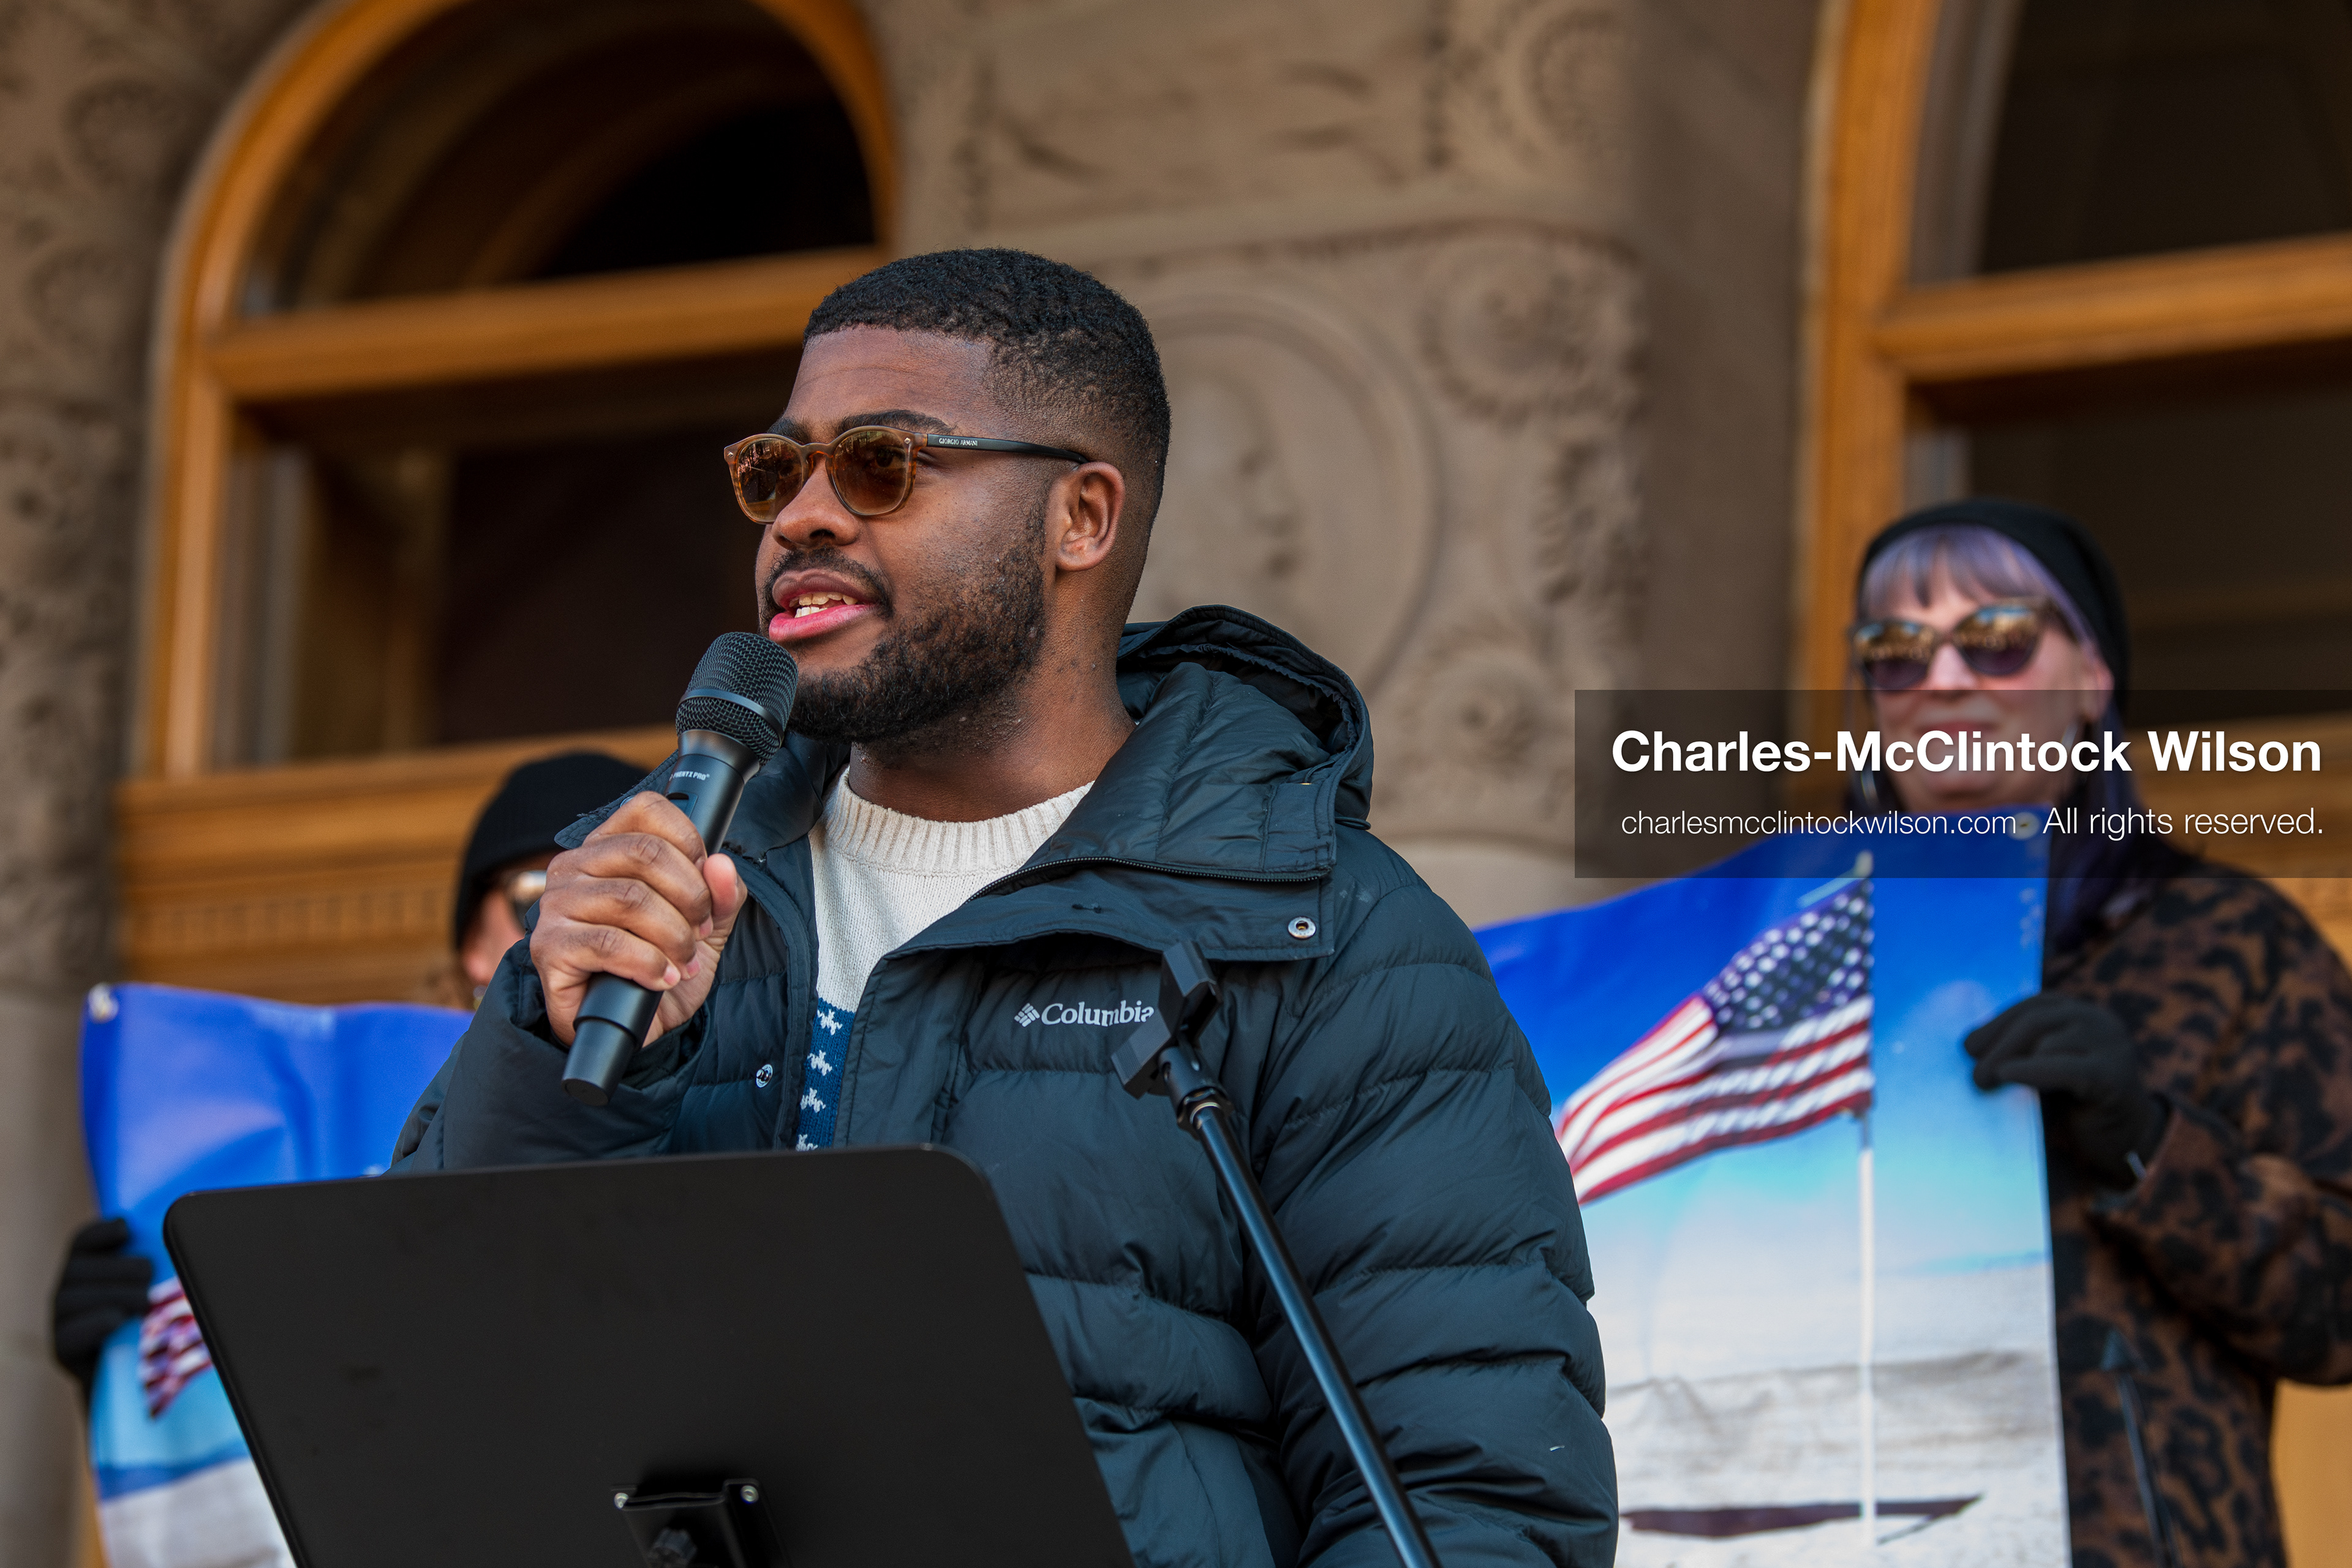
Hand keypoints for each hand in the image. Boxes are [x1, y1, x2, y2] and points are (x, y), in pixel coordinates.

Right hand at [53, 1217, 151, 1405]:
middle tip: (150, 1274)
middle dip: (120, 1268)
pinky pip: (69, 1333)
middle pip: (80, 1267)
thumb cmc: (155, 1325)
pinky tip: (118, 1320)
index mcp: (87, 1268)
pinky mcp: (61, 1350)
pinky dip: (96, 1324)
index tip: (126, 1229)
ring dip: (114, 1296)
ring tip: (144, 1302)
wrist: (137, 1380)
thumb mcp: (156, 1290)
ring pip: (73, 1298)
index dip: (102, 1232)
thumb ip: (161, 1265)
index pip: (84, 1240)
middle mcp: (67, 1291)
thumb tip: (194, 1240)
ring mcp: (60, 1321)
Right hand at [530, 791, 745, 1047]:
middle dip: (690, 896)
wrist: (635, 1026)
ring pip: (630, 898)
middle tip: (700, 931)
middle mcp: (574, 866)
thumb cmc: (662, 965)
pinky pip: (609, 943)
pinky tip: (661, 978)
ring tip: (683, 962)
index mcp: (608, 847)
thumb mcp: (706, 927)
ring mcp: (556, 905)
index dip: (690, 842)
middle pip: (645, 853)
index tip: (706, 883)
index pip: (647, 809)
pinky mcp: (549, 947)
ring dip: (673, 936)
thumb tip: (721, 865)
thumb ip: (722, 894)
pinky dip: (649, 963)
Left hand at [1965, 993, 2165, 1187]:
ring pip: (2048, 1041)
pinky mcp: (2114, 1075)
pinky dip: (2032, 1070)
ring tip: (1982, 1080)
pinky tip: (2007, 1075)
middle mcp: (2099, 1021)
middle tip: (1973, 1072)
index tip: (1968, 1045)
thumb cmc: (2076, 1103)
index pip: (2033, 1005)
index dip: (1997, 1022)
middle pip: (2036, 1020)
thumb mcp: (2046, 1068)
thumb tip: (1969, 1047)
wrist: (2125, 1140)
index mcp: (2081, 1013)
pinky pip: (2065, 1067)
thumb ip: (2020, 1051)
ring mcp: (2111, 1045)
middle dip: (1997, 1044)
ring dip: (2007, 1059)